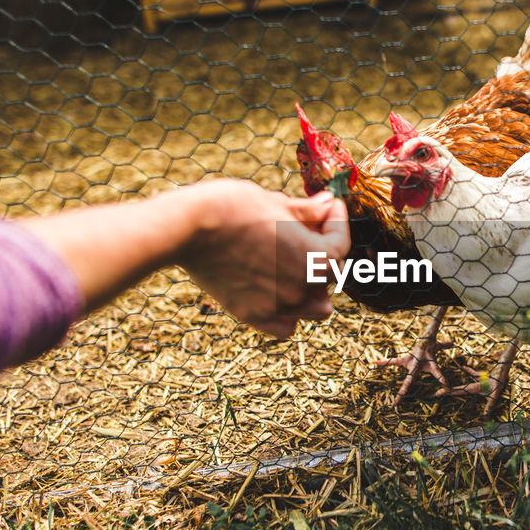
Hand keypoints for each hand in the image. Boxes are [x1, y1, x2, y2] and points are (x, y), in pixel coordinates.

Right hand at [23, 179, 349, 339]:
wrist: (186, 229)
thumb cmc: (232, 207)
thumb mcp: (275, 201)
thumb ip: (307, 211)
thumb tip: (327, 205)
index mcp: (314, 257)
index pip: (342, 243)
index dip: (338, 221)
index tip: (329, 206)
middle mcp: (302, 287)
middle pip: (330, 274)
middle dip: (325, 249)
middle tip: (309, 227)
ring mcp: (278, 305)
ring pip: (315, 308)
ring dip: (314, 288)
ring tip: (297, 265)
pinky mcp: (252, 315)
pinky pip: (285, 327)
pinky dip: (289, 314)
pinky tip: (280, 292)